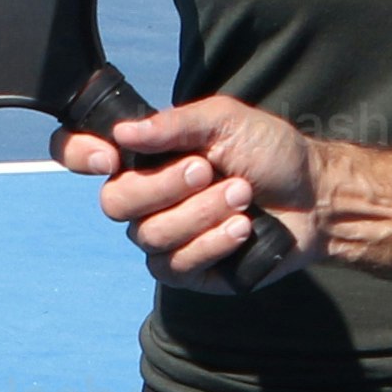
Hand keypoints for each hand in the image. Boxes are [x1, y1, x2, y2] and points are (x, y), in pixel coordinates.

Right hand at [63, 92, 314, 289]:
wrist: (314, 196)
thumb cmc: (269, 152)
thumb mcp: (225, 120)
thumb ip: (174, 124)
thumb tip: (122, 132)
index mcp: (145, 156)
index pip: (81, 153)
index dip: (78, 153)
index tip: (110, 156)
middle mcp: (145, 198)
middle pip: (115, 203)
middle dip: (165, 186)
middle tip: (209, 170)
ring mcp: (164, 237)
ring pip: (150, 235)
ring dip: (201, 213)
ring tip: (243, 196)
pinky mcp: (188, 272)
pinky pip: (176, 265)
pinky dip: (212, 243)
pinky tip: (242, 228)